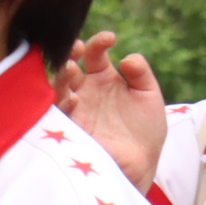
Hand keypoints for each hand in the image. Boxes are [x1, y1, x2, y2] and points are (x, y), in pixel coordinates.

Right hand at [54, 32, 165, 192]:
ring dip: (61, 75)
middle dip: (69, 54)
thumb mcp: (149, 97)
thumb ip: (142, 75)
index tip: (110, 39)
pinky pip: (56, 112)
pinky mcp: (68, 128)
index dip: (99, 43)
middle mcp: (84, 89)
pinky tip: (72, 97)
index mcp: (103, 78)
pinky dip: (61, 102)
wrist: (142, 166)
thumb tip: (129, 58)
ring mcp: (74, 108)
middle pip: (69, 65)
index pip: (94, 53)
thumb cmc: (144, 130)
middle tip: (77, 49)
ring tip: (69, 69)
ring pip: (57, 86)